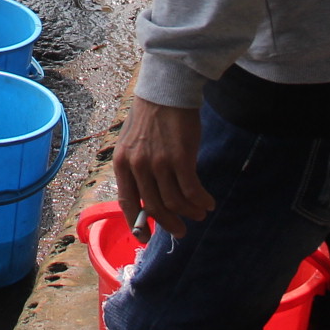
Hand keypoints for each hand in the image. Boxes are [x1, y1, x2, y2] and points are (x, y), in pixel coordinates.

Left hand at [113, 95, 213, 237]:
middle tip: (181, 231)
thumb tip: (148, 197)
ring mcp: (158, 163)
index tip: (146, 238)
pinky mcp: (180, 158)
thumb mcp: (132, 143)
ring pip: (174, 202)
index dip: (137, 223)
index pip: (127, 202)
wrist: (166, 91)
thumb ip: (136, 168)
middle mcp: (137, 166)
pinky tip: (208, 202)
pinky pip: (191, 190)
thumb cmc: (151, 117)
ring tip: (199, 214)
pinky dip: (201, 200)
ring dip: (189, 212)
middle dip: (169, 224)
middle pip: (154, 207)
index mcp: (121, 163)